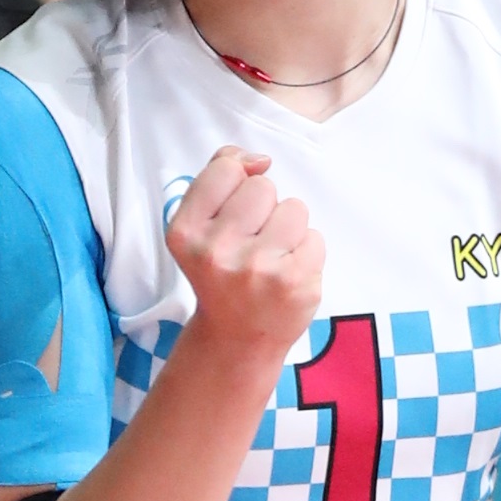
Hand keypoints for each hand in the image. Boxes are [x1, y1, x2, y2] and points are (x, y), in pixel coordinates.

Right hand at [166, 146, 323, 357]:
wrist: (236, 339)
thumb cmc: (222, 271)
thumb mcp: (200, 225)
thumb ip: (219, 175)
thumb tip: (260, 160)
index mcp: (185, 232)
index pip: (226, 169)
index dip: (237, 183)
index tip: (233, 212)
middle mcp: (216, 250)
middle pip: (263, 186)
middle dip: (264, 209)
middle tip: (252, 244)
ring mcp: (257, 268)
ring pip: (294, 207)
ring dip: (289, 228)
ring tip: (272, 257)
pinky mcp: (294, 282)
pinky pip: (315, 236)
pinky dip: (307, 252)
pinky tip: (287, 274)